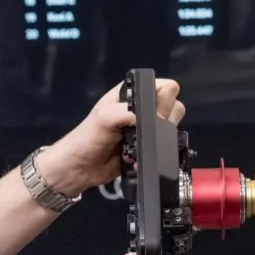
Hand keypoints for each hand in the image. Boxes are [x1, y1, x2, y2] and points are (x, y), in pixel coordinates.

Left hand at [41, 76, 182, 197]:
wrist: (80, 167)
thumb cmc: (88, 136)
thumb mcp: (105, 116)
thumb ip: (131, 112)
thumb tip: (156, 121)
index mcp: (132, 93)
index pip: (164, 86)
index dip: (163, 99)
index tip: (151, 114)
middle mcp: (143, 107)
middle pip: (173, 105)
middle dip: (163, 120)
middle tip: (144, 130)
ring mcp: (147, 128)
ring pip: (172, 126)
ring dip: (160, 138)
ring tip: (140, 145)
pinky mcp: (148, 147)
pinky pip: (165, 146)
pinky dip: (157, 152)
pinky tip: (139, 157)